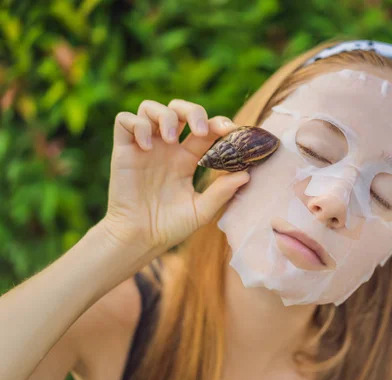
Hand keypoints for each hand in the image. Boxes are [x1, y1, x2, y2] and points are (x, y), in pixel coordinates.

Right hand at [101, 99, 248, 252]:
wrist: (140, 239)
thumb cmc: (170, 227)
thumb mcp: (201, 210)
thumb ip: (221, 192)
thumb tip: (246, 174)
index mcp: (187, 159)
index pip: (205, 128)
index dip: (218, 123)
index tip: (230, 131)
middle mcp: (166, 148)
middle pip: (179, 109)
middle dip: (193, 111)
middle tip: (200, 130)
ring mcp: (145, 146)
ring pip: (151, 107)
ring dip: (165, 115)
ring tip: (170, 140)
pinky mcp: (123, 150)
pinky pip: (125, 120)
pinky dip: (138, 125)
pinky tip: (146, 147)